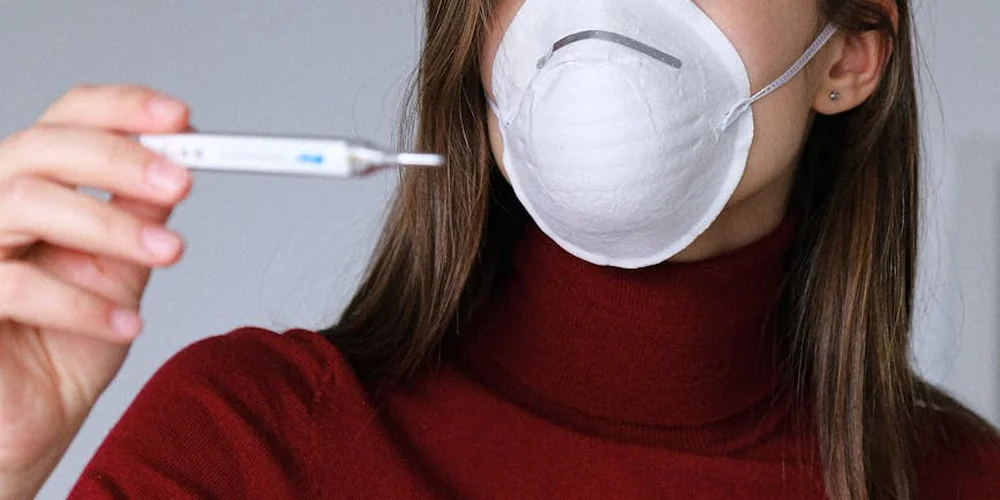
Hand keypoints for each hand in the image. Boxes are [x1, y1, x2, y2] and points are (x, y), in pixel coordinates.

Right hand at [0, 84, 192, 497]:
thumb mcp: (120, 271)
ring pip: (26, 202)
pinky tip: (126, 324)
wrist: (34, 420)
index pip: (66, 120)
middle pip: (42, 147)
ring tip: (171, 255)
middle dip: (119, 158)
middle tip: (181, 182)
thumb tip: (175, 167)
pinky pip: (13, 284)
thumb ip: (139, 218)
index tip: (183, 119)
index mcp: (34, 184)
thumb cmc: (69, 342)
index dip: (121, 109)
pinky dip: (82, 302)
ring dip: (111, 227)